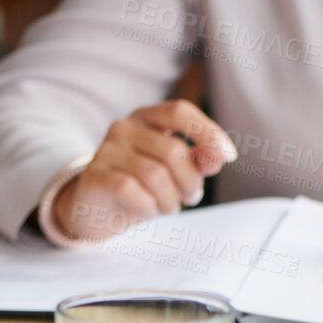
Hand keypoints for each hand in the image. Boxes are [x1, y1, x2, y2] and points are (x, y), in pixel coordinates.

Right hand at [49, 101, 236, 241]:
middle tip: (190, 198)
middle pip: (174, 151)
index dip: (207, 132)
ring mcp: (106, 150)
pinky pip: (132, 190)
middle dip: (191, 182)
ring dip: (170, 200)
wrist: (97, 210)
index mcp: (147, 119)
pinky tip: (146, 209)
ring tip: (166, 207)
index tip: (228, 155)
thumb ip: (199, 162)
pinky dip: (148, 206)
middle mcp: (124, 128)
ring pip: (156, 175)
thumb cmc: (143, 187)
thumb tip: (221, 155)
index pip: (180, 111)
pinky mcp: (94, 176)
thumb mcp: (176, 173)